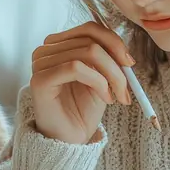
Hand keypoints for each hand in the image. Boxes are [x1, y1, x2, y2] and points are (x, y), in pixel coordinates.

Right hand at [31, 21, 134, 144]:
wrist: (70, 140)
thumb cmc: (83, 110)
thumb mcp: (102, 79)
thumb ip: (108, 59)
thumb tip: (125, 52)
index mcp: (59, 45)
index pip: (89, 29)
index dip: (114, 42)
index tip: (129, 63)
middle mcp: (46, 50)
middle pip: (91, 40)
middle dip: (116, 64)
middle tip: (127, 87)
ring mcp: (40, 63)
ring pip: (87, 52)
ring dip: (111, 76)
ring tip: (116, 97)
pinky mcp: (40, 80)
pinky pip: (76, 67)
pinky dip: (98, 82)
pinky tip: (105, 99)